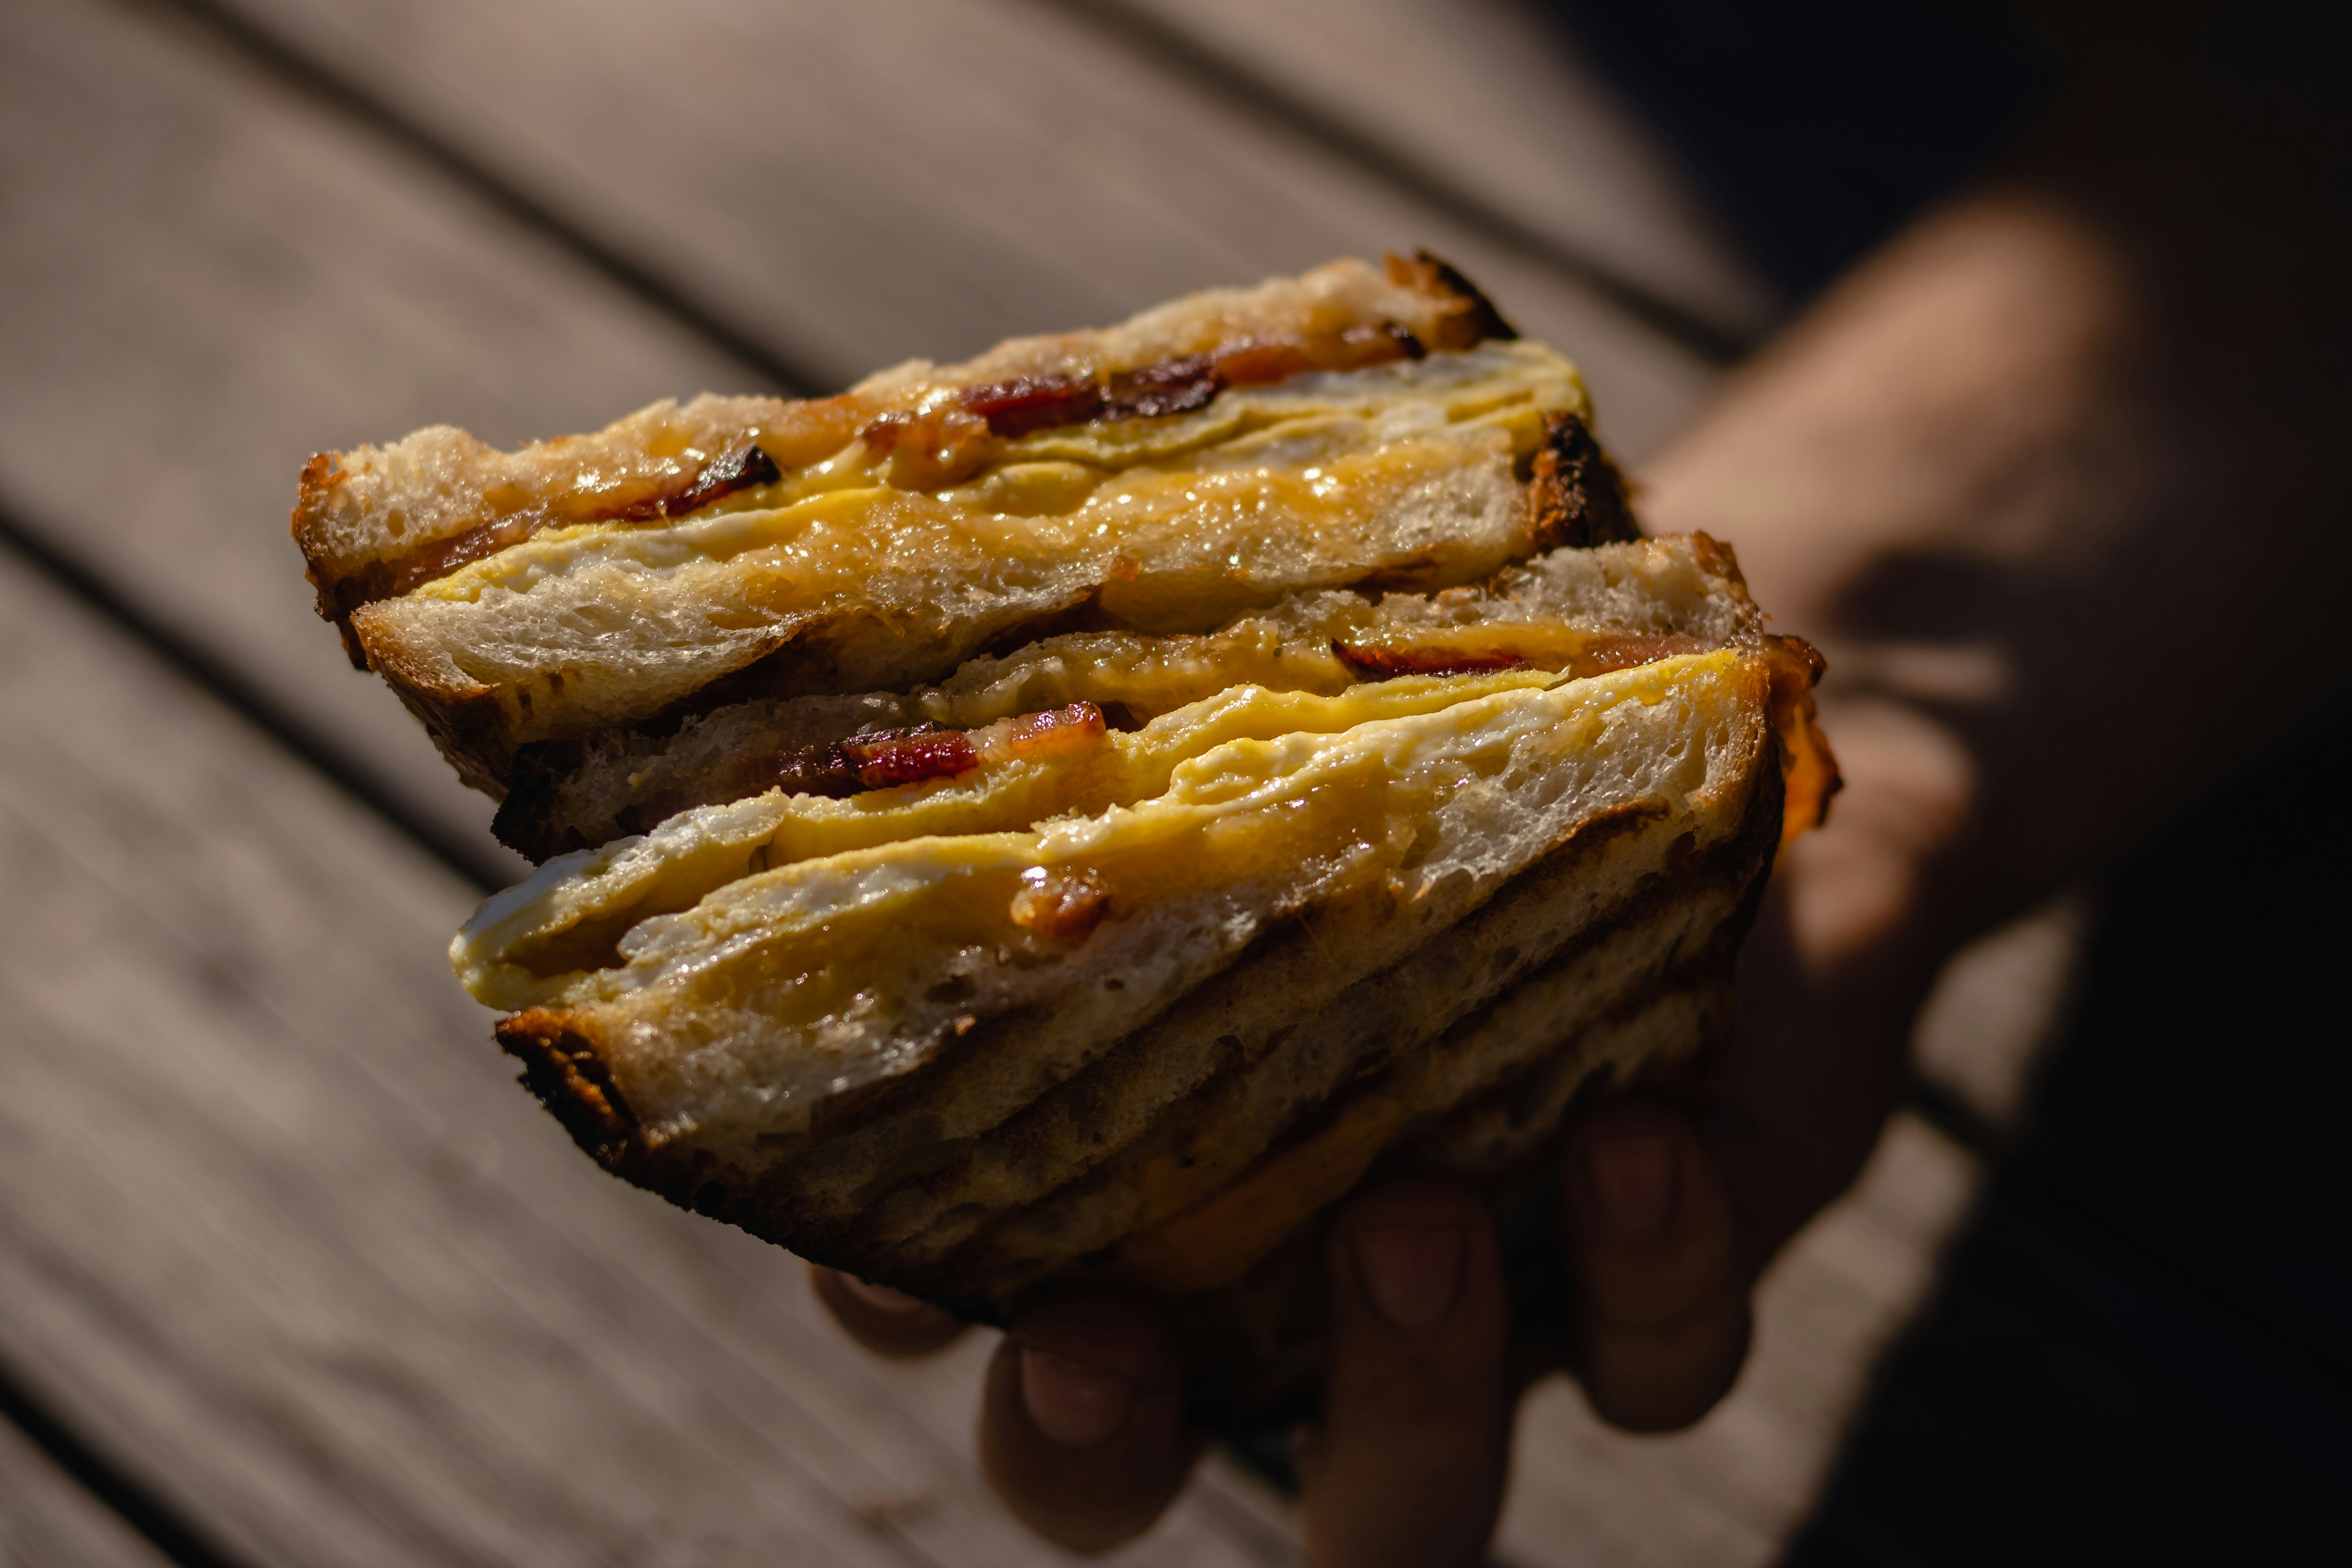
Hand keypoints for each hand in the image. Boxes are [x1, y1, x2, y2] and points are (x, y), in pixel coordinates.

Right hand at [807, 678, 1964, 1562]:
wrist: (1689, 685)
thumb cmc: (1417, 667)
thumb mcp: (1249, 684)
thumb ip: (1118, 706)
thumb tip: (924, 615)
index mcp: (1113, 1138)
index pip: (938, 1283)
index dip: (889, 1298)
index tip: (882, 1235)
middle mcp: (1262, 1260)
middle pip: (1114, 1470)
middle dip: (1083, 1449)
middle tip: (1086, 1349)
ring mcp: (1468, 1293)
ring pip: (1401, 1501)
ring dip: (1395, 1394)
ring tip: (1408, 1221)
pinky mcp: (1664, 1267)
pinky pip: (1658, 1364)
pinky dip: (1647, 1273)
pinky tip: (1631, 1140)